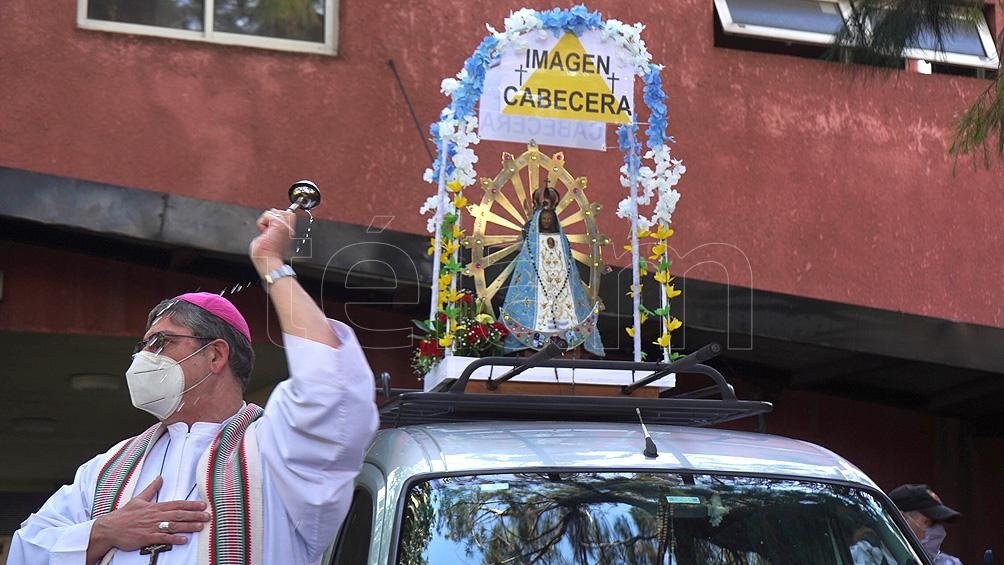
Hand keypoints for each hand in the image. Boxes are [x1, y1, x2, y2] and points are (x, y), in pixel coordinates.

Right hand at [86, 477, 210, 560]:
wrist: (109, 528)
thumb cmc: (124, 515)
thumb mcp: (138, 499)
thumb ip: (151, 489)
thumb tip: (160, 477)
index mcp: (155, 506)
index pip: (177, 504)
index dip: (191, 504)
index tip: (203, 505)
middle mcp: (155, 515)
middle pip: (178, 514)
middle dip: (194, 515)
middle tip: (207, 516)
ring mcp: (151, 526)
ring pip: (173, 525)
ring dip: (188, 526)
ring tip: (200, 526)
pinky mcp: (146, 537)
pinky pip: (162, 538)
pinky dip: (174, 539)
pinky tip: (184, 540)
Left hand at [250, 208, 296, 276]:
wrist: (267, 262)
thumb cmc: (266, 256)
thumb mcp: (270, 240)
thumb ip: (272, 231)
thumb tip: (268, 226)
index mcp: (288, 233)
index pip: (288, 216)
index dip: (278, 218)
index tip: (271, 228)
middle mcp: (289, 230)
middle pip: (283, 211)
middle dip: (272, 218)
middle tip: (269, 231)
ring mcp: (285, 227)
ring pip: (275, 211)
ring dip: (266, 220)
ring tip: (266, 232)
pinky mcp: (279, 225)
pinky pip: (268, 214)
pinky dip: (262, 222)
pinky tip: (264, 232)